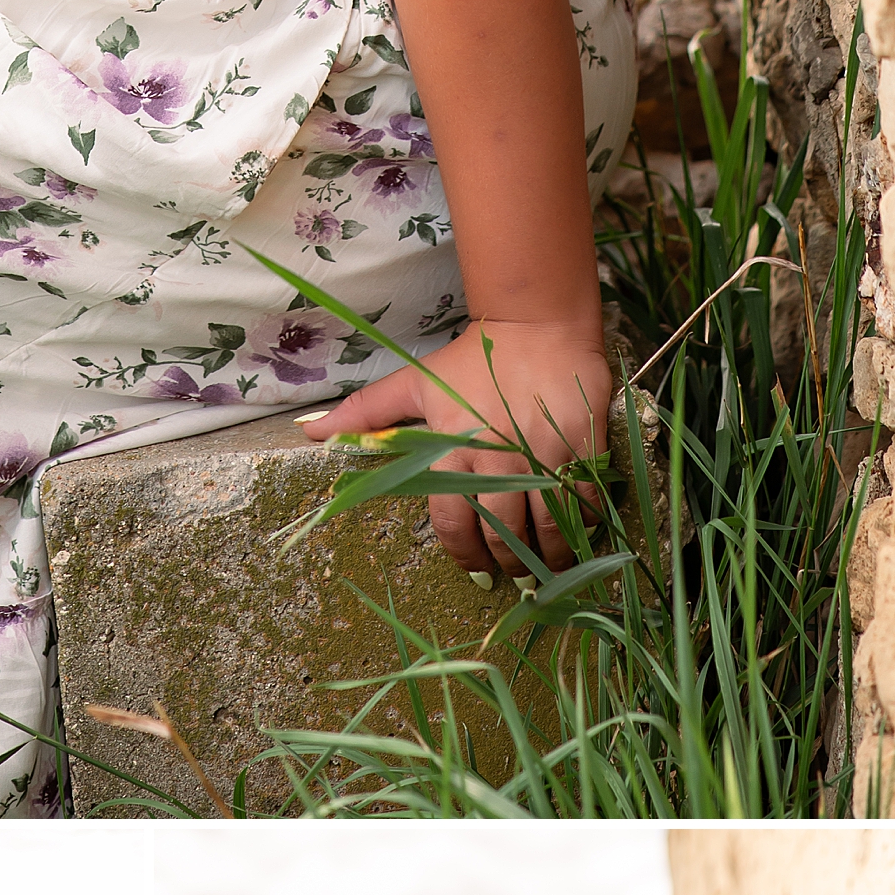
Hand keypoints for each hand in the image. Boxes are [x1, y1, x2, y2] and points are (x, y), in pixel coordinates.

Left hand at [344, 314, 610, 556]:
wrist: (537, 320)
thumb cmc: (473, 357)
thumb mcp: (415, 383)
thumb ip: (366, 414)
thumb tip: (310, 432)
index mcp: (453, 450)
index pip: (452, 524)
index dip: (463, 555)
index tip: (474, 570)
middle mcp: (497, 457)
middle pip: (502, 535)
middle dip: (506, 564)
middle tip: (512, 574)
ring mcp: (543, 453)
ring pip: (548, 526)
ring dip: (549, 556)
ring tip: (548, 566)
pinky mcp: (582, 444)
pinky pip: (584, 499)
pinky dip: (582, 523)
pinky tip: (578, 531)